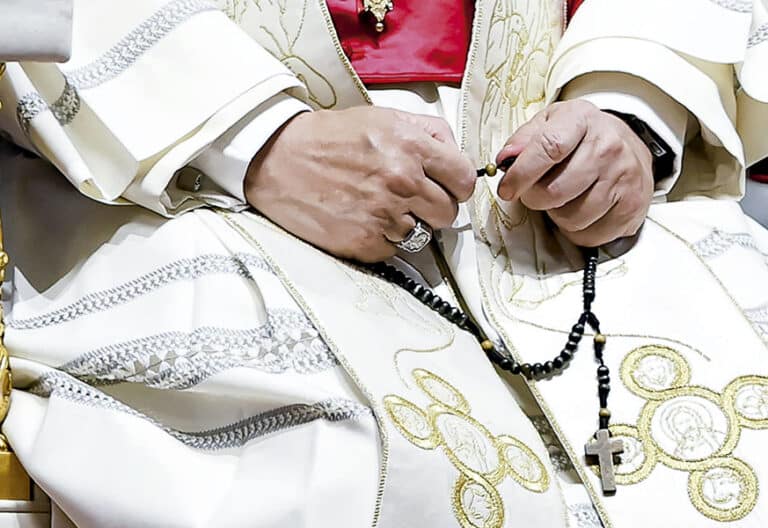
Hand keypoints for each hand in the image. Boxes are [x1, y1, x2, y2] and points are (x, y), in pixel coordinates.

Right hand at [245, 107, 474, 261]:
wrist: (276, 159)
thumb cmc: (329, 137)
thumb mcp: (383, 117)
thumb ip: (428, 132)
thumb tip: (456, 155)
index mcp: (411, 146)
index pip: (464, 180)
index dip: (457, 185)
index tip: (446, 187)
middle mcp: (401, 181)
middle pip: (448, 214)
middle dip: (434, 208)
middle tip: (411, 199)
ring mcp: (382, 215)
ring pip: (423, 236)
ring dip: (407, 225)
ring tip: (379, 207)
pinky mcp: (363, 242)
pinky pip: (393, 250)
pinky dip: (382, 239)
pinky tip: (362, 219)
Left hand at [495, 100, 653, 246]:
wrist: (628, 144)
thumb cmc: (579, 137)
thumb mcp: (549, 124)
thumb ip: (522, 140)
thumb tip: (505, 160)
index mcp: (581, 120)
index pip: (549, 148)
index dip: (521, 174)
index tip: (507, 190)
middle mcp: (608, 147)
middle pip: (555, 191)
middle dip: (534, 199)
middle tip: (535, 193)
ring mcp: (624, 177)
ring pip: (572, 218)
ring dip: (557, 215)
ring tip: (563, 199)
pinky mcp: (632, 206)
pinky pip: (590, 235)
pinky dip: (577, 230)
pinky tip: (580, 211)